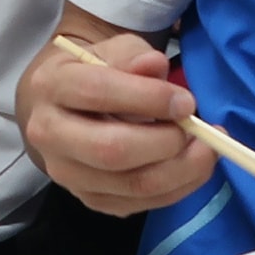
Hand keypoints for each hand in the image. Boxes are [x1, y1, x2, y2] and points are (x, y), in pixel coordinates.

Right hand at [15, 29, 214, 216]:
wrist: (59, 106)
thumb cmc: (92, 72)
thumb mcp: (110, 51)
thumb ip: (132, 56)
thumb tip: (154, 65)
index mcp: (50, 87)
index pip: (97, 93)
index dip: (148, 98)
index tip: (186, 102)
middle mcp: (48, 134)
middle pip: (111, 150)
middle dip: (166, 143)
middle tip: (198, 130)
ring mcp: (66, 174)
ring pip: (131, 185)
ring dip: (182, 170)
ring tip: (206, 149)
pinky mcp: (88, 198)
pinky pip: (141, 204)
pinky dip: (177, 188)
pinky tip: (192, 166)